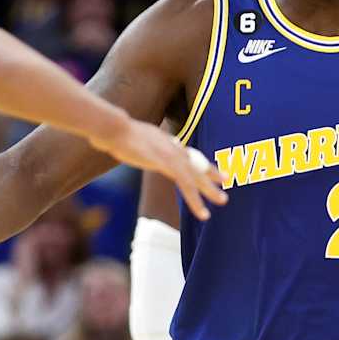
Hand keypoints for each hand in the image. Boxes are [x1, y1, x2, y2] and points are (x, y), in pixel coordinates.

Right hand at [86, 118, 225, 222]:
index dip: (201, 164)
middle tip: (227, 182)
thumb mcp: (134, 138)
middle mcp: (172, 148)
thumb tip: (137, 147)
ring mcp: (169, 156)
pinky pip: (185, 185)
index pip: (188, 154)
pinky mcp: (165, 164)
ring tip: (222, 201)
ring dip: (209, 190)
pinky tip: (202, 211)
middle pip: (196, 163)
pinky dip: (195, 199)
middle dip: (212, 174)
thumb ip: (142, 144)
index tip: (212, 171)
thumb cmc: (115, 133)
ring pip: (195, 176)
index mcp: (165, 142)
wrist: (112, 128)